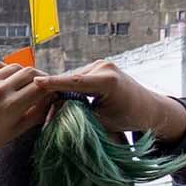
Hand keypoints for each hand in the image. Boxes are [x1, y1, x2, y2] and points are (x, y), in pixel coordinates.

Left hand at [0, 59, 57, 185]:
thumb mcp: (15, 130)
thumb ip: (36, 113)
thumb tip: (54, 98)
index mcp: (12, 106)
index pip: (41, 87)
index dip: (49, 88)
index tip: (51, 91)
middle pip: (30, 73)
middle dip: (38, 79)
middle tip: (38, 86)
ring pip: (14, 67)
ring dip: (21, 74)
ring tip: (19, 84)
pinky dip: (3, 68)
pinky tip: (3, 79)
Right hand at [39, 59, 185, 144]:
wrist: (148, 108)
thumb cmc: (128, 117)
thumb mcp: (102, 121)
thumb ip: (79, 114)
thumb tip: (56, 114)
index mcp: (108, 81)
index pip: (75, 82)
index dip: (54, 83)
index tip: (36, 82)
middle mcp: (105, 67)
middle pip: (70, 81)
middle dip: (56, 96)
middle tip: (45, 117)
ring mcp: (102, 64)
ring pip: (72, 79)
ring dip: (63, 92)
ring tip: (54, 111)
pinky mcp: (99, 66)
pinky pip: (78, 78)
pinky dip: (71, 88)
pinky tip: (64, 99)